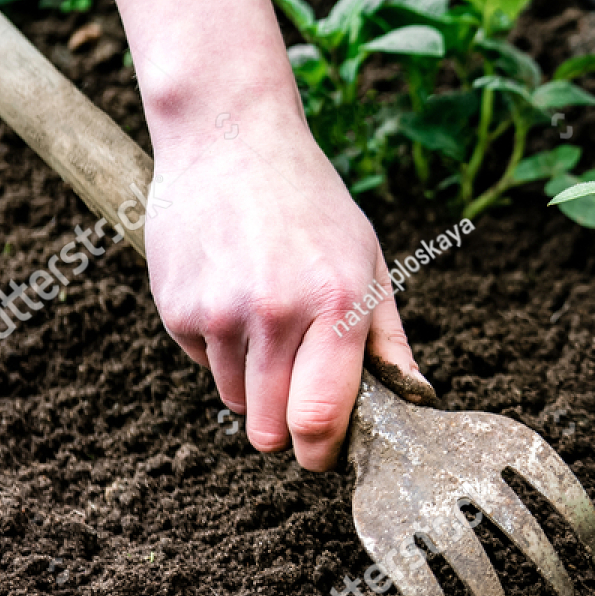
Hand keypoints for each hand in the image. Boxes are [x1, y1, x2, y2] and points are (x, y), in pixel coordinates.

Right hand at [147, 128, 420, 469]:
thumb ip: (388, 339)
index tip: (324, 456)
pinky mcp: (177, 309)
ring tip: (270, 325)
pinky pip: (204, 365)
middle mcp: (275, 313)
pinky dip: (221, 351)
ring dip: (254, 385)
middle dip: (288, 428)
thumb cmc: (312, 204)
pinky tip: (234, 298)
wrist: (231, 139)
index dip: (322, 452)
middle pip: (272, 427)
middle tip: (300, 397)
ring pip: (235, 402)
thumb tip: (417, 395)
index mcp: (334, 303)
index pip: (321, 415)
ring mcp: (220, 313)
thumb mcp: (369, 261)